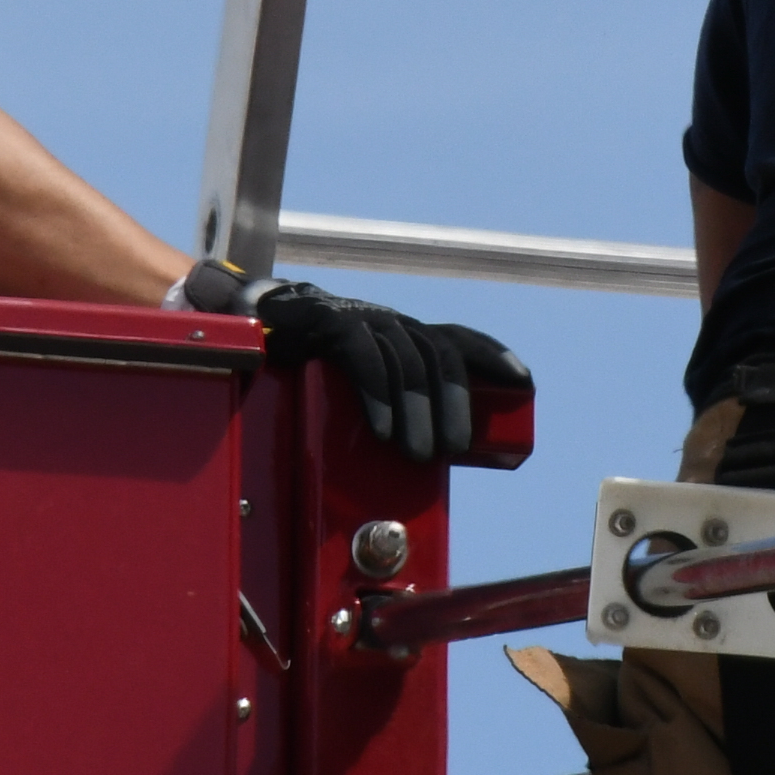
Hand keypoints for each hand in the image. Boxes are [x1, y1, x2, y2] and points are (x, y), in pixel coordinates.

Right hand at [199, 266, 530, 462]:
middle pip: (438, 354)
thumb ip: (388, 406)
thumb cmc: (307, 366)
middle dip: (454, 401)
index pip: (458, 337)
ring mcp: (360, 318)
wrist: (250, 329)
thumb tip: (422, 456)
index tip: (523, 381)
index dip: (492, 355)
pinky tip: (384, 428)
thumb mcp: (358, 384)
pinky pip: (363, 357)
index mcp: (401, 332)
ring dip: (417, 410)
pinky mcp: (329, 324)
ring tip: (418, 451)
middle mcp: (388, 320)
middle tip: (455, 446)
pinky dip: (378, 395)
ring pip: (406, 359)